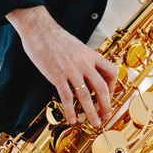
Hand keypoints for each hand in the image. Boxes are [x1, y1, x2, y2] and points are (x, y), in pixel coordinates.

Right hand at [6, 5, 118, 126]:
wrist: (39, 29)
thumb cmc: (56, 37)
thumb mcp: (78, 46)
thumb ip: (85, 59)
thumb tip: (89, 72)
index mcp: (91, 55)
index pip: (111, 71)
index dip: (113, 85)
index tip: (109, 94)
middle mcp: (84, 63)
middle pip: (102, 88)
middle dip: (106, 105)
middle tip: (107, 116)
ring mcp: (71, 70)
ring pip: (86, 96)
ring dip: (92, 112)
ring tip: (94, 123)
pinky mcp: (57, 76)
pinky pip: (66, 97)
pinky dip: (70, 111)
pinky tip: (71, 119)